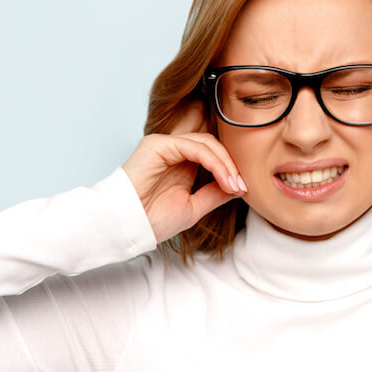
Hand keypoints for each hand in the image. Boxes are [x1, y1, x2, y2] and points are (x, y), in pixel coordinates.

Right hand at [121, 101, 245, 242]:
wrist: (128, 227)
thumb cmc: (152, 220)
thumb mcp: (194, 207)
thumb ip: (214, 193)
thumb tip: (239, 186)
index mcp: (179, 164)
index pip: (212, 154)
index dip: (230, 169)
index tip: (244, 189)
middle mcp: (172, 151)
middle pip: (212, 145)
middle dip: (231, 165)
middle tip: (242, 187)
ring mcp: (165, 145)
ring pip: (206, 143)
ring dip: (226, 164)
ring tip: (235, 185)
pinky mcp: (159, 144)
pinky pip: (194, 147)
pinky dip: (214, 162)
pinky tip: (224, 179)